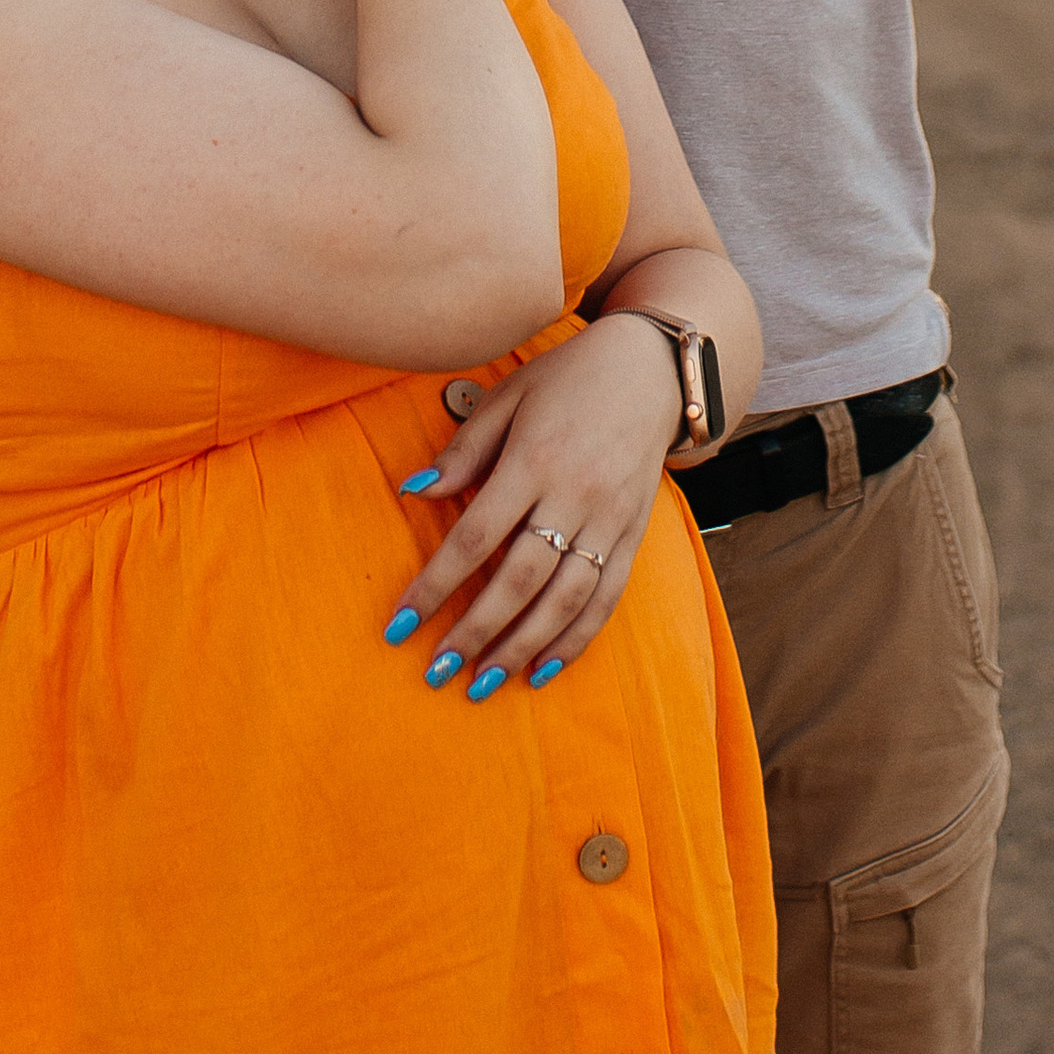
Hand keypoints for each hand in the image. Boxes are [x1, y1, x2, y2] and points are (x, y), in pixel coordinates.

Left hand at [381, 312, 680, 693]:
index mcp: (534, 459)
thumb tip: (414, 491)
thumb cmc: (567, 378)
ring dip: (520, 648)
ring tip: (482, 684)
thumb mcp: (509, 396)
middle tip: (436, 671)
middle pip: (518, 580)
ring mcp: (610, 520)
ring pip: (564, 600)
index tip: (400, 624)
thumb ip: (464, 449)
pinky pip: (606, 598)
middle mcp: (575, 495)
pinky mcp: (633, 535)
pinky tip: (542, 668)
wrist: (652, 368)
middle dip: (474, 632)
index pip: (475, 537)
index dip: (435, 585)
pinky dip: (575, 640)